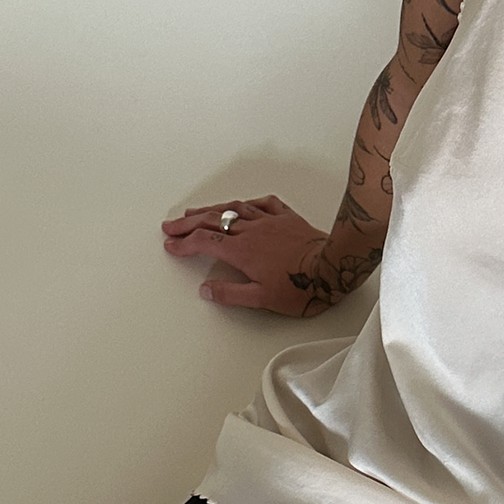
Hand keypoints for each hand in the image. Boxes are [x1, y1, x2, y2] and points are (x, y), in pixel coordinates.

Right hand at [160, 196, 328, 316]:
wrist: (332, 267)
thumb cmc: (301, 286)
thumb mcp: (262, 299)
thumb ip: (230, 294)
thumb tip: (207, 290)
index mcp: (242, 251)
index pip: (204, 242)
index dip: (184, 243)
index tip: (171, 245)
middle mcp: (251, 231)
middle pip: (212, 221)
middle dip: (187, 223)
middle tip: (171, 226)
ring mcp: (269, 221)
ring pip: (232, 209)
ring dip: (211, 209)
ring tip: (196, 211)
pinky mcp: (286, 218)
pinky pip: (262, 204)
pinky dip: (247, 203)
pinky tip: (242, 205)